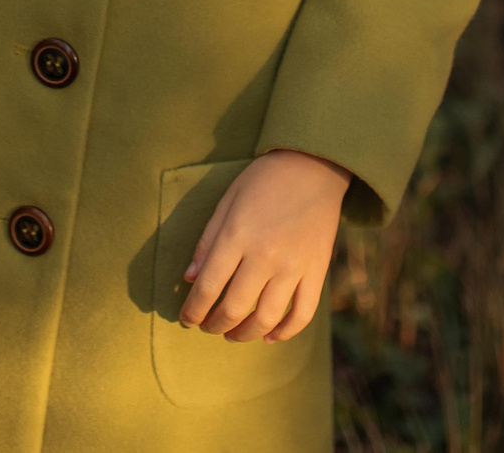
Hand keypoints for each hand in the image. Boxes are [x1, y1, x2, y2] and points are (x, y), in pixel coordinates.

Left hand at [179, 148, 352, 342]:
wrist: (312, 166)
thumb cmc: (262, 182)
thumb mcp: (227, 202)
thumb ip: (207, 242)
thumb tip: (190, 279)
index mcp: (237, 235)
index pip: (208, 286)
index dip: (193, 310)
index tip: (186, 319)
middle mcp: (265, 255)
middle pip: (235, 308)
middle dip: (214, 325)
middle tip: (207, 327)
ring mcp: (294, 265)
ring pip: (267, 318)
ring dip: (245, 334)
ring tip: (232, 334)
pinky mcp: (317, 270)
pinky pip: (303, 313)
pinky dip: (285, 332)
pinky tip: (269, 336)